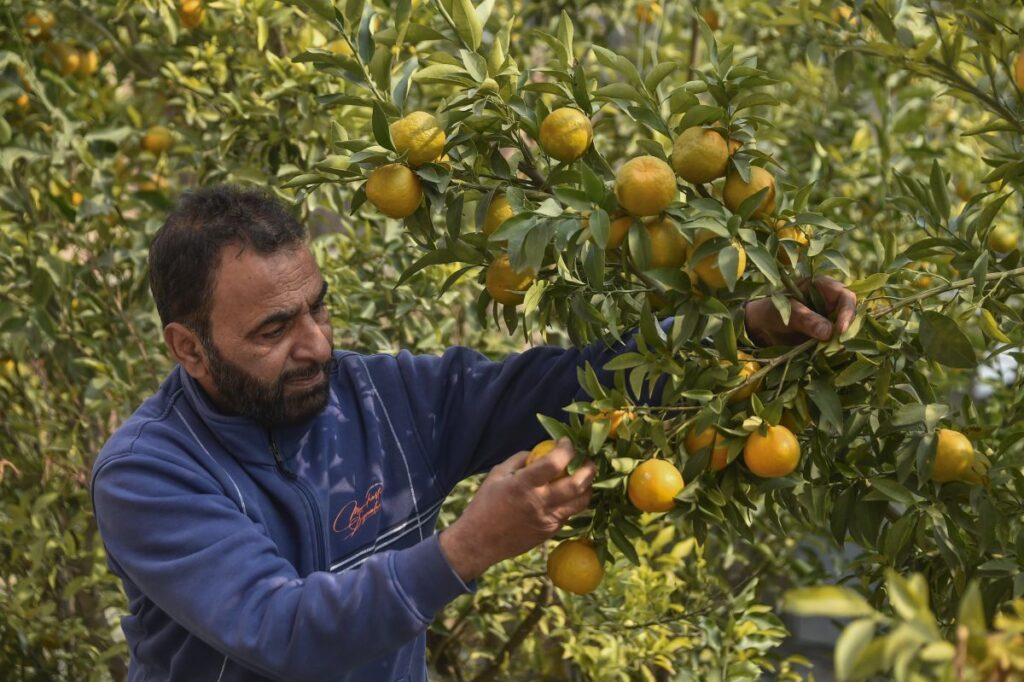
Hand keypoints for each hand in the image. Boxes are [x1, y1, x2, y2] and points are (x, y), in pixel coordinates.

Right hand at [439, 438, 595, 581]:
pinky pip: (569, 514)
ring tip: (585, 477)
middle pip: (576, 484)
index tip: (566, 442)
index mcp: (523, 485)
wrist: (479, 542)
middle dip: (589, 468)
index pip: (554, 463)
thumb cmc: (485, 504)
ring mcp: (548, 520)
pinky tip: (567, 495)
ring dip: (587, 486)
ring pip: (581, 502)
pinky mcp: (551, 531)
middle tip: (589, 459)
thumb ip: (520, 460)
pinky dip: (572, 501)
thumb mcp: (497, 474)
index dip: (566, 449)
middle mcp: (539, 503)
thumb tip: (541, 450)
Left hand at [743, 276, 856, 345]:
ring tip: (829, 351)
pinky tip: (826, 355)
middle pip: (851, 313)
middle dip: (847, 329)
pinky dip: (834, 348)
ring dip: (841, 341)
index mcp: (822, 286)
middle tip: (838, 344)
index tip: (840, 330)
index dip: (847, 312)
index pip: (845, 296)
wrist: (761, 327)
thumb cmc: (772, 311)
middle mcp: (831, 301)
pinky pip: (837, 341)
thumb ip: (806, 320)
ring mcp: (831, 318)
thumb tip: (829, 333)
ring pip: (847, 329)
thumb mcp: (786, 313)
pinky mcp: (828, 334)